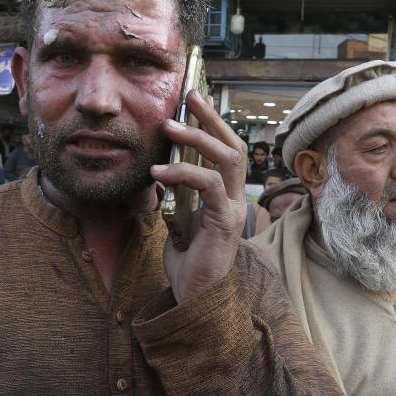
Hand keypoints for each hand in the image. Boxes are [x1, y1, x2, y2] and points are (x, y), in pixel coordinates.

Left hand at [150, 90, 247, 304]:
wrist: (194, 298)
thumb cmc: (188, 262)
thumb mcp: (178, 219)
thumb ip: (176, 194)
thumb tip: (162, 168)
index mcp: (227, 196)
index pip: (227, 150)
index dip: (214, 123)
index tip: (194, 100)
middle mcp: (236, 199)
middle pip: (233, 146)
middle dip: (211, 118)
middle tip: (188, 97)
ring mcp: (234, 209)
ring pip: (225, 159)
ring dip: (196, 138)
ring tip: (168, 126)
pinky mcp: (224, 222)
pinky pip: (208, 186)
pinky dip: (183, 173)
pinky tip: (159, 172)